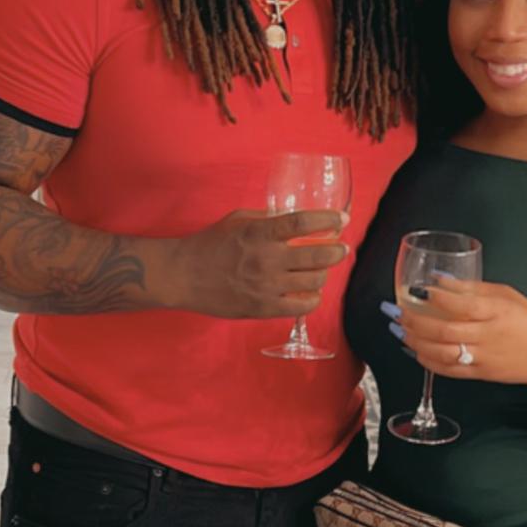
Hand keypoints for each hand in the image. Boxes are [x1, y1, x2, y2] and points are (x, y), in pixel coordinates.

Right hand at [165, 209, 348, 318]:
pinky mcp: (264, 308)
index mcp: (260, 233)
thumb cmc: (210, 244)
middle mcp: (267, 259)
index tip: (342, 219)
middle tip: (342, 248)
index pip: (303, 223)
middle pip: (318, 255)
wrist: (184, 275)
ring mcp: (267, 286)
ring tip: (322, 269)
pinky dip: (313, 298)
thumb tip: (293, 218)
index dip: (328, 220)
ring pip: (314, 281)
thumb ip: (267, 218)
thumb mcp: (237, 220)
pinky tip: (311, 292)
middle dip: (337, 251)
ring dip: (324, 273)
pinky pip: (302, 306)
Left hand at [395, 280, 526, 394]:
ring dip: (415, 342)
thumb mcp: (507, 295)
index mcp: (496, 312)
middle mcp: (487, 336)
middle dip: (415, 321)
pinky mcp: (479, 373)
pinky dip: (427, 361)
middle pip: (444, 331)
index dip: (436, 298)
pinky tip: (415, 351)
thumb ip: (473, 288)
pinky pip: (447, 370)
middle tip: (398, 311)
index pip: (461, 305)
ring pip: (441, 353)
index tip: (418, 290)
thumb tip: (441, 280)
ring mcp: (482, 357)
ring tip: (400, 329)